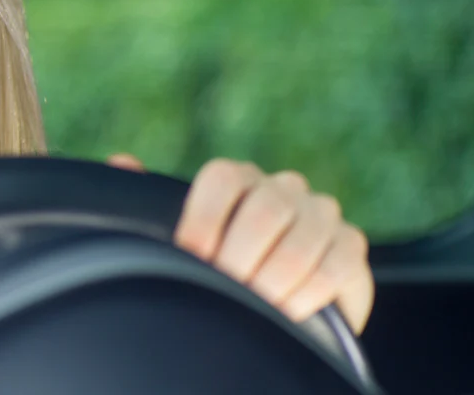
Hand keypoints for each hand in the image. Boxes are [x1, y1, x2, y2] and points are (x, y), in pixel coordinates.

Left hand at [106, 154, 373, 333]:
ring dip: (271, 283)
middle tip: (226, 290)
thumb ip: (150, 201)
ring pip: (300, 242)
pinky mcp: (351, 247)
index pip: (221, 178)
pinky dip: (306, 296)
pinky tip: (287, 312)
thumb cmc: (222, 271)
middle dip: (239, 260)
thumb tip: (122, 161)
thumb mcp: (183, 242)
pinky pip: (333, 267)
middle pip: (265, 209)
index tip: (191, 258)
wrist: (281, 309)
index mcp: (238, 179)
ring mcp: (321, 214)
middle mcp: (283, 187)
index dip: (203, 221)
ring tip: (254, 307)